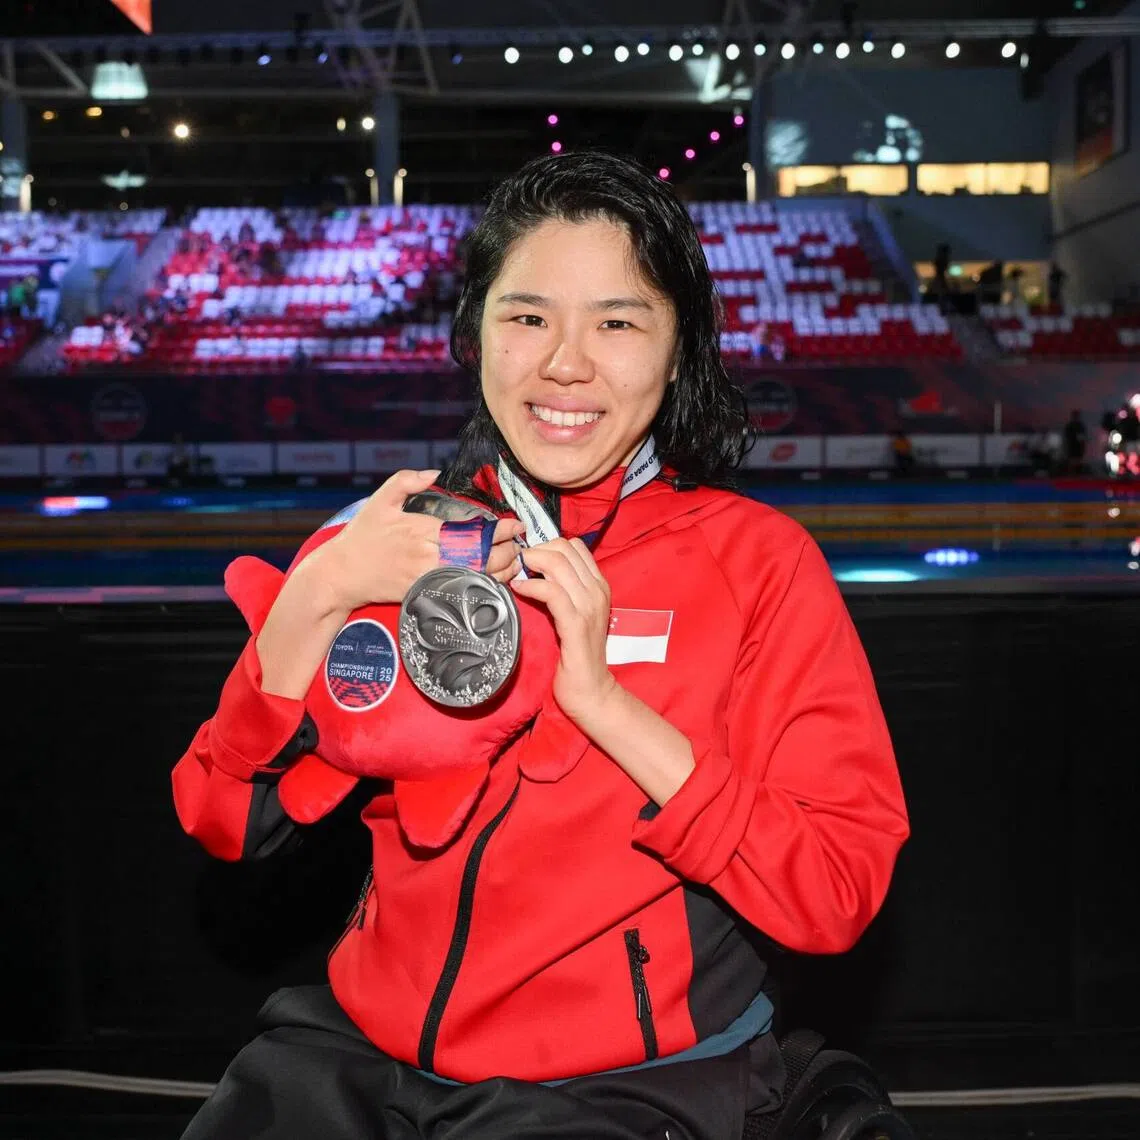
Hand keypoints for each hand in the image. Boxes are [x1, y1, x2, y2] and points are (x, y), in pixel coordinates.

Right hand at [309, 469, 525, 611]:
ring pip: (472, 575)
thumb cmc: (361, 537)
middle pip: (477, 555)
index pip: (469, 530)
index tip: (516, 526)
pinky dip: (480, 586)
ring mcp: (425, 577)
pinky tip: (494, 580)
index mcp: (421, 529)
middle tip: (520, 544)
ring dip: (499, 570)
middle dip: (506, 550)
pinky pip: (458, 590)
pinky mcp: (422, 593)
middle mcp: (427, 554)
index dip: (499, 530)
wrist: (340, 575)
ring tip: (514, 561)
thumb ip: (407, 481)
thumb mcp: (380, 500)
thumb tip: (435, 473)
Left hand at [509, 537, 617, 723]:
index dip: (547, 545)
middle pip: (563, 549)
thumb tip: (538, 569)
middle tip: (517, 565)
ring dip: (530, 564)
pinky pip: (551, 591)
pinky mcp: (576, 623)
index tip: (529, 559)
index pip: (574, 545)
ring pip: (557, 564)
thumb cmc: (577, 653)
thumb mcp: (575, 614)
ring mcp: (589, 606)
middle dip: (535, 550)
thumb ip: (564, 590)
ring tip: (516, 574)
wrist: (591, 689)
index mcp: (599, 585)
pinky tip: (519, 588)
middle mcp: (598, 591)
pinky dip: (531, 585)